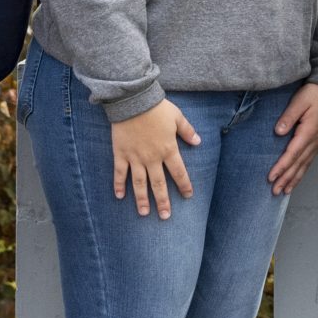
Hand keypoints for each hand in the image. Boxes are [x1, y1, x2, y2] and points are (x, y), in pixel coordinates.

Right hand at [110, 100, 199, 218]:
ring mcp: (135, 158)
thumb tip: (198, 142)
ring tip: (144, 213)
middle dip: (163, 201)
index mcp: (168, 149)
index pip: (179, 172)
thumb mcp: (177, 117)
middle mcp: (152, 158)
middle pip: (159, 184)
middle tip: (165, 216)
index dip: (184, 185)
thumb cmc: (157, 108)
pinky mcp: (121, 154)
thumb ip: (187, 131)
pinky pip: (119, 173)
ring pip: (139, 183)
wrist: (133, 101)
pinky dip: (119, 185)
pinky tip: (119, 196)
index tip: (188, 196)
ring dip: (142, 199)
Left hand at [268, 84, 317, 195]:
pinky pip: (309, 160)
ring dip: (294, 179)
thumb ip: (288, 117)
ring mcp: (317, 142)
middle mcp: (314, 140)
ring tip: (284, 191)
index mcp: (309, 131)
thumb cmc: (314, 93)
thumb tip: (278, 132)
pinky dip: (302, 172)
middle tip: (275, 192)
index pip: (292, 154)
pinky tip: (296, 178)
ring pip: (305, 165)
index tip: (271, 177)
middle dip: (286, 179)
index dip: (281, 167)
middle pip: (298, 164)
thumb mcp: (299, 101)